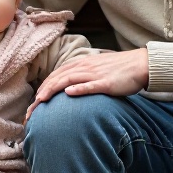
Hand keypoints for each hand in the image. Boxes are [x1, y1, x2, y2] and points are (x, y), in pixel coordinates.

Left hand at [25, 49, 148, 120]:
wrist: (140, 64)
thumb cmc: (119, 69)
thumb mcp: (96, 69)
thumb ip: (82, 76)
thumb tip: (69, 87)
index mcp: (81, 64)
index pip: (57, 75)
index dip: (43, 87)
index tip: (34, 101)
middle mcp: (85, 67)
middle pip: (58, 78)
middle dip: (42, 92)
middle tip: (31, 108)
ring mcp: (95, 74)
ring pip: (69, 80)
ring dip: (53, 90)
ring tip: (41, 101)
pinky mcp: (106, 83)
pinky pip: (90, 85)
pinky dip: (78, 88)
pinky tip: (68, 93)